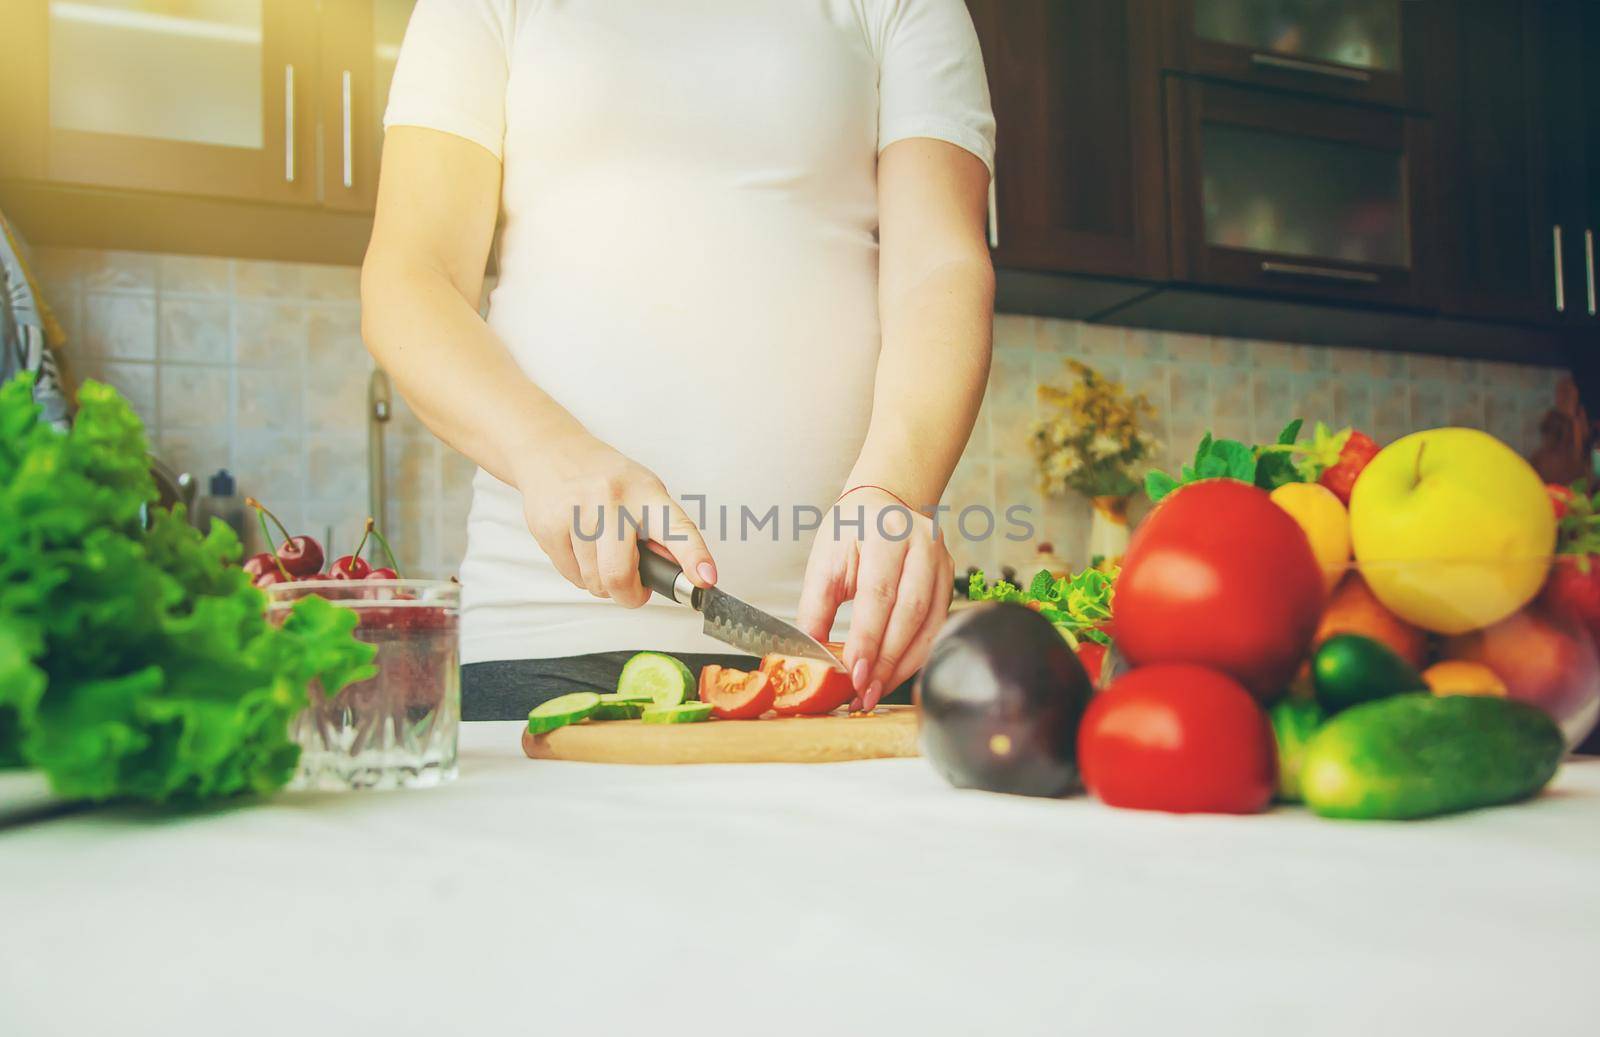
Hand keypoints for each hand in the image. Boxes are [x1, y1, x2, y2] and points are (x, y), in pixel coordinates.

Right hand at [514, 433, 714, 606]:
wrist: (552, 451)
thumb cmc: (606, 478)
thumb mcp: (644, 492)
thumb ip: (661, 531)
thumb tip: (678, 573)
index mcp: (646, 493)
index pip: (677, 528)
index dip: (694, 557)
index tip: (705, 581)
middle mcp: (612, 500)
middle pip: (619, 574)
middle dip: (629, 596)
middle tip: (634, 590)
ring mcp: (577, 513)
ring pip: (594, 581)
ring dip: (602, 583)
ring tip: (602, 556)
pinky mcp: (549, 526)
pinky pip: (572, 577)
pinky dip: (581, 575)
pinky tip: (581, 550)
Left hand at [796, 487, 953, 709]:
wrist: (881, 505)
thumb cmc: (850, 531)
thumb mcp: (824, 561)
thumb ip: (815, 607)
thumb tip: (813, 656)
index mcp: (886, 533)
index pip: (879, 594)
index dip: (868, 638)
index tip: (854, 673)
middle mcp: (922, 544)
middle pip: (910, 613)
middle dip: (887, 660)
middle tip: (864, 692)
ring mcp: (942, 561)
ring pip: (930, 624)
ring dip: (903, 665)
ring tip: (877, 690)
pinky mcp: (950, 579)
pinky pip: (938, 626)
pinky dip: (917, 655)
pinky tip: (896, 673)